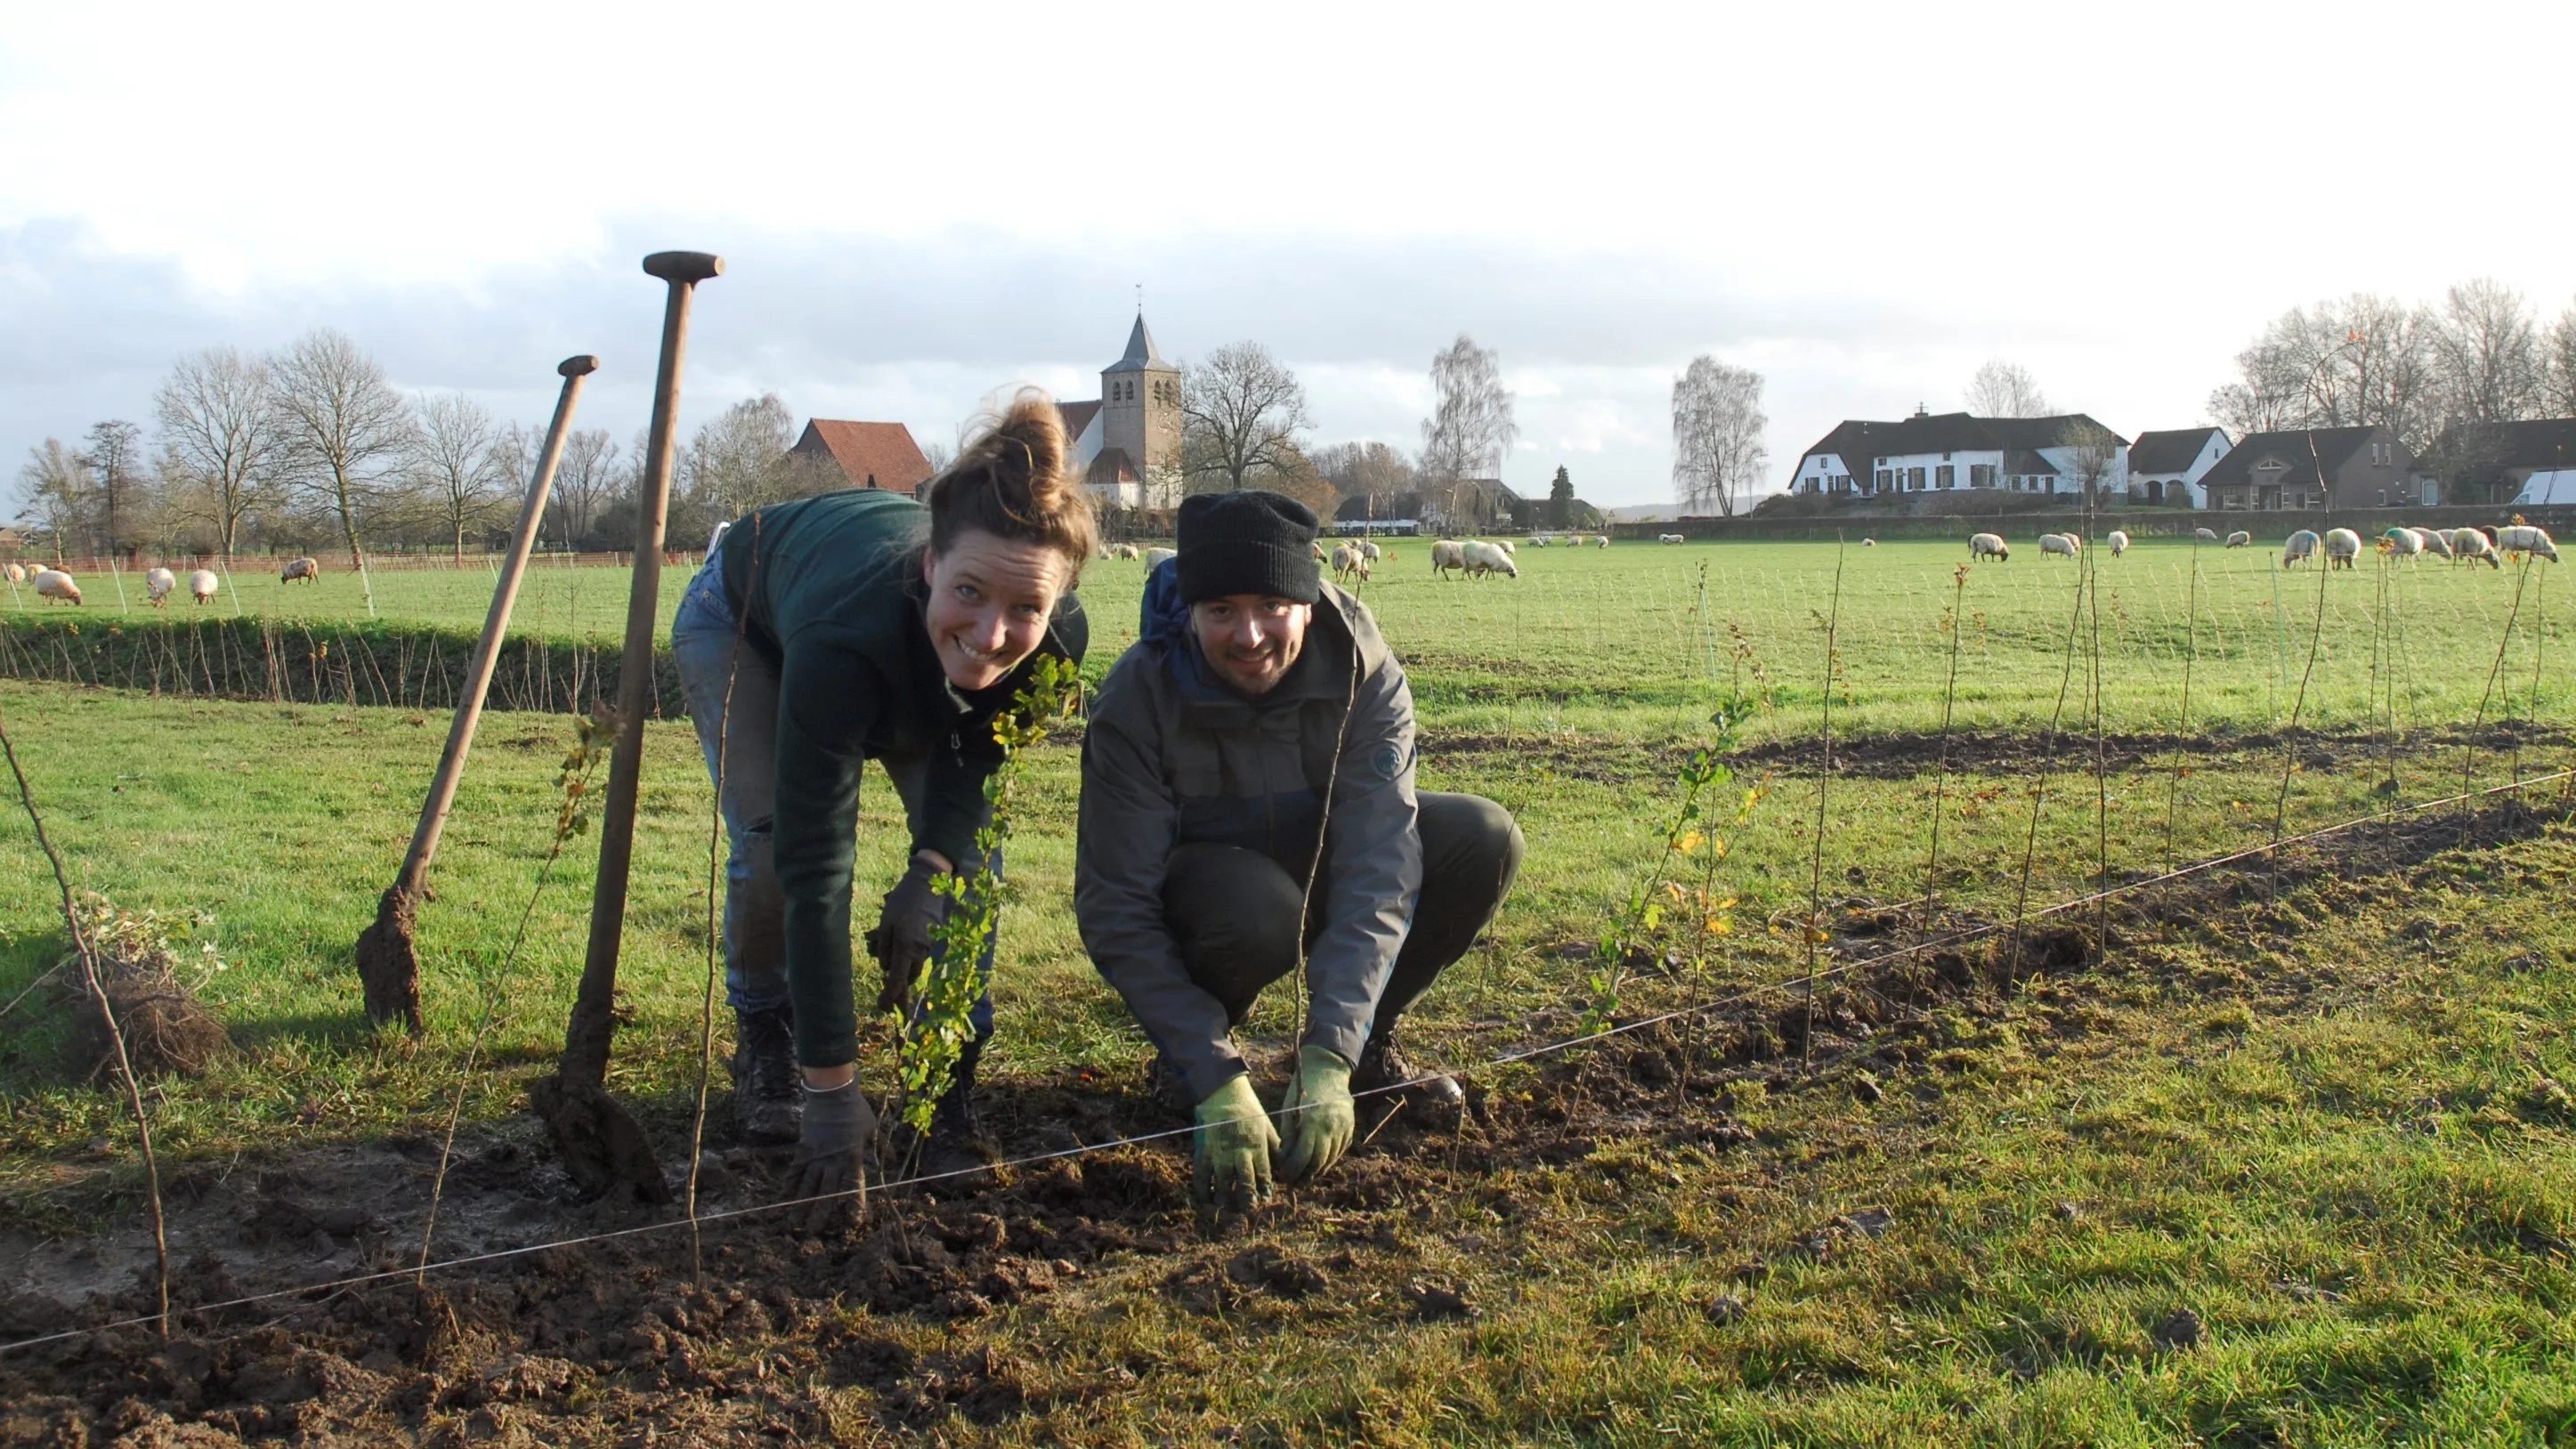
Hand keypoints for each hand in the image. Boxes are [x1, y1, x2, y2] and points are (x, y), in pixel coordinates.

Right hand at [789, 1077, 878, 1233]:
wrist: (832, 1094)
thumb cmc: (855, 1110)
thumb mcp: (872, 1129)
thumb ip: (880, 1146)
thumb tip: (893, 1158)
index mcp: (853, 1157)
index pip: (853, 1187)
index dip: (854, 1205)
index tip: (853, 1222)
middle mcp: (834, 1161)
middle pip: (826, 1192)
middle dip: (820, 1213)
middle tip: (813, 1233)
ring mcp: (817, 1156)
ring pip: (807, 1186)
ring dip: (800, 1205)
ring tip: (794, 1223)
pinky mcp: (804, 1149)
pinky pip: (795, 1171)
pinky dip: (789, 1186)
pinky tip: (783, 1199)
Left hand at [867, 854, 949, 1014]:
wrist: (929, 883)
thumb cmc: (903, 901)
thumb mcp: (885, 923)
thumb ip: (884, 949)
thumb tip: (887, 968)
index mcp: (906, 947)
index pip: (897, 980)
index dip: (890, 996)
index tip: (883, 1008)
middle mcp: (920, 950)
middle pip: (908, 977)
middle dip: (898, 983)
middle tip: (886, 990)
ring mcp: (929, 946)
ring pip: (914, 966)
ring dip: (903, 967)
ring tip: (890, 951)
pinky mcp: (932, 940)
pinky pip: (919, 954)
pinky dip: (909, 955)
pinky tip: (900, 937)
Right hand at [1190, 1074, 1277, 1217]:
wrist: (1223, 1092)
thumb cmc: (1248, 1110)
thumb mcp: (1267, 1127)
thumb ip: (1275, 1148)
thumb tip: (1285, 1167)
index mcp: (1258, 1147)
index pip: (1264, 1176)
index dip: (1263, 1191)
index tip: (1262, 1200)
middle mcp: (1240, 1152)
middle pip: (1245, 1183)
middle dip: (1247, 1201)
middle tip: (1246, 1211)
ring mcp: (1220, 1152)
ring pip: (1223, 1185)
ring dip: (1225, 1200)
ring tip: (1226, 1208)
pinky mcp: (1203, 1151)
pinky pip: (1202, 1177)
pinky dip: (1203, 1191)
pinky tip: (1206, 1198)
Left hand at [1275, 1045, 1354, 1184]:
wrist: (1327, 1071)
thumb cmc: (1302, 1090)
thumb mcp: (1290, 1111)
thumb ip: (1289, 1137)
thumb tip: (1286, 1161)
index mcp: (1311, 1123)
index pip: (1302, 1157)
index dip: (1293, 1170)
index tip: (1285, 1176)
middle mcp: (1330, 1127)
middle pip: (1318, 1162)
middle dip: (1305, 1176)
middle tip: (1295, 1183)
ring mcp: (1343, 1128)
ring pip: (1331, 1159)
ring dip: (1317, 1171)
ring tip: (1306, 1177)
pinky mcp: (1350, 1127)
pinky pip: (1340, 1150)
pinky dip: (1329, 1160)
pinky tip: (1319, 1164)